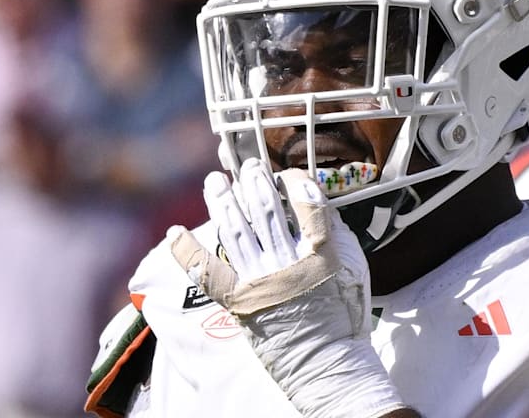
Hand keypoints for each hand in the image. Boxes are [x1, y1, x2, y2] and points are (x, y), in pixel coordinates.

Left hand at [170, 159, 406, 417]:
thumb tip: (315, 201)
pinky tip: (176, 230)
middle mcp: (286, 263)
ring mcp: (259, 281)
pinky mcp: (238, 300)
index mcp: (320, 255)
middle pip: (267, 212)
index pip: (308, 207)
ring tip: (215, 181)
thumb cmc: (343, 315)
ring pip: (236, 231)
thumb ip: (334, 234)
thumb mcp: (352, 269)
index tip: (290, 175)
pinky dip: (189, 251)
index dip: (297, 184)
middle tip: (248, 167)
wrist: (325, 361)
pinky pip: (208, 273)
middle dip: (255, 183)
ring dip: (223, 202)